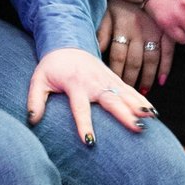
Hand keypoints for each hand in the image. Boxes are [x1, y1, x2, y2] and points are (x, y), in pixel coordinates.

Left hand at [25, 46, 155, 144]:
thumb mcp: (38, 80)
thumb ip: (34, 100)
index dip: (84, 124)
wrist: (66, 43)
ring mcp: (106, 79)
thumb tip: (32, 120)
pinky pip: (130, 90)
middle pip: (111, 100)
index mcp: (75, 84)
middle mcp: (94, 82)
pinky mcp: (114, 78)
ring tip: (151, 119)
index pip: (80, 107)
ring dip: (138, 106)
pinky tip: (153, 113)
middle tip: (137, 128)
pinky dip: (142, 100)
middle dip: (124, 114)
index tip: (89, 142)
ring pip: (125, 94)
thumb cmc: (52, 66)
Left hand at [97, 0, 171, 95]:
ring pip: (151, 60)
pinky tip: (161, 80)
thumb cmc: (120, 0)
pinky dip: (165, 67)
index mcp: (123, 27)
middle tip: (126, 95)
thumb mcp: (106, 11)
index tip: (112, 85)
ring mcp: (155, 31)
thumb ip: (102, 31)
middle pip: (134, 62)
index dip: (115, 73)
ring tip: (142, 92)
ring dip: (147, 78)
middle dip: (130, 80)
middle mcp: (139, 31)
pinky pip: (168, 52)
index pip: (117, 57)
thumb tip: (98, 51)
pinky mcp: (167, 30)